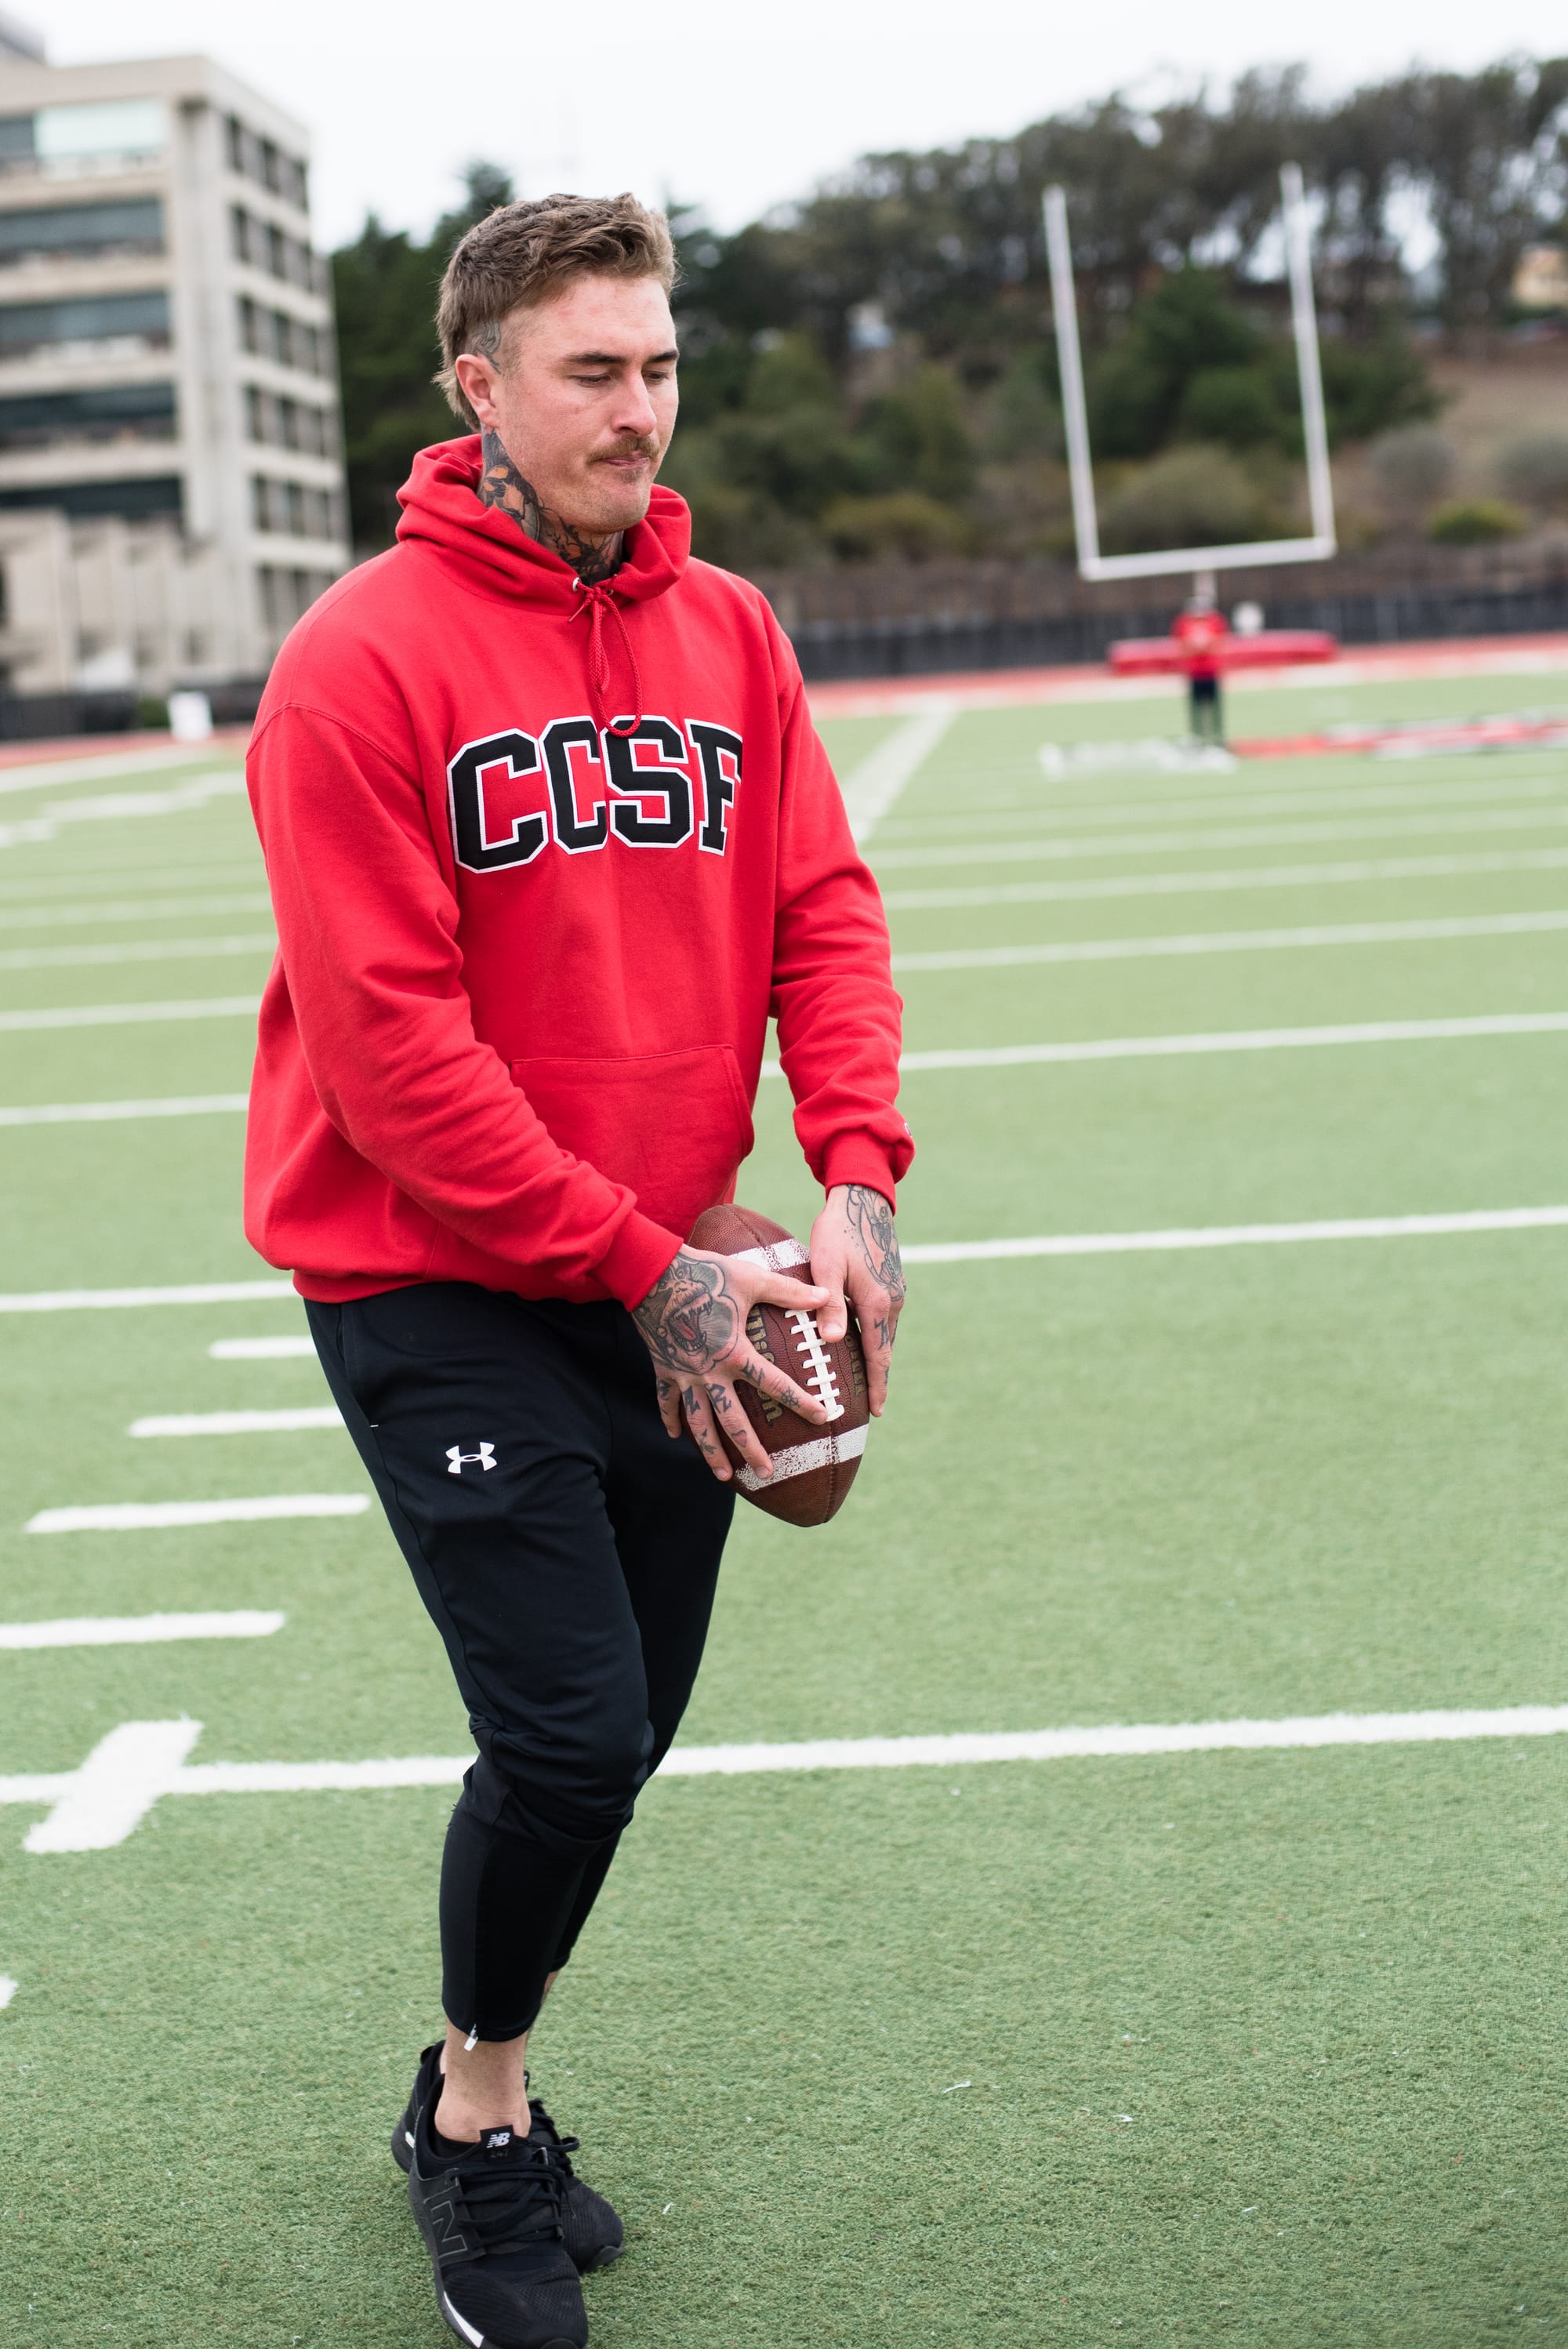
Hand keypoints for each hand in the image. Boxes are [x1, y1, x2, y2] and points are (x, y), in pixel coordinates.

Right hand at [633, 1246, 833, 1482]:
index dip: (802, 1401)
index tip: (824, 1418)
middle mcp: (710, 1372)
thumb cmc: (705, 1273)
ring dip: (711, 1452)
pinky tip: (675, 1436)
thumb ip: (789, 1292)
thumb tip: (827, 1295)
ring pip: (698, 1423)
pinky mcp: (663, 1369)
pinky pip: (666, 1402)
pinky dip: (670, 1420)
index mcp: (735, 1352)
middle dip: (751, 1450)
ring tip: (724, 1476)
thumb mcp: (751, 1278)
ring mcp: (684, 1374)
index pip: (775, 1384)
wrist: (652, 1273)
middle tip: (767, 1473)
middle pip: (733, 1421)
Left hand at [809, 1183, 904, 1415]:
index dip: (876, 1385)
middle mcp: (892, 1302)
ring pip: (885, 1335)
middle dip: (879, 1378)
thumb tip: (831, 1342)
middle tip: (872, 1407)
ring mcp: (895, 1291)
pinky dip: (877, 1338)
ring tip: (868, 1382)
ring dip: (878, 1358)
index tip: (877, 1412)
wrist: (862, 1199)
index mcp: (877, 1303)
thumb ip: (829, 1304)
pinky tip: (864, 1343)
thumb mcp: (826, 1266)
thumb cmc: (838, 1232)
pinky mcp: (891, 1282)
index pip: (877, 1356)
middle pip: (885, 1350)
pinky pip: (884, 1320)